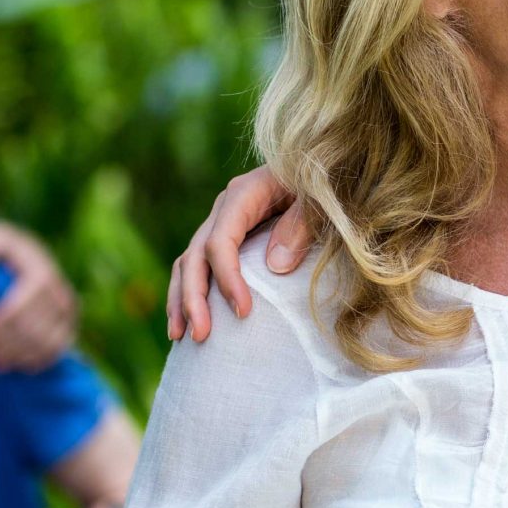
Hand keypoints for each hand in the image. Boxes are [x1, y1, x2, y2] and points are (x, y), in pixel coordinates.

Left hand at [0, 222, 80, 370]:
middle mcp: (61, 293)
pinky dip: (31, 362)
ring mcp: (69, 314)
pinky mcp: (70, 329)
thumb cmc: (5, 252)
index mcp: (42, 271)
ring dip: (15, 356)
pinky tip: (8, 363)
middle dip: (3, 345)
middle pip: (33, 330)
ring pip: (45, 345)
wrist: (25, 263)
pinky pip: (54, 353)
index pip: (21, 307)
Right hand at [165, 167, 309, 341]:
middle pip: (196, 255)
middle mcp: (226, 208)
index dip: (228, 278)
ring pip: (188, 263)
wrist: (326, 169)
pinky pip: (199, 267)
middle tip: (201, 336)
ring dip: (182, 301)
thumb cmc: (327, 183)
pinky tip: (187, 322)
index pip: (221, 241)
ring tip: (180, 337)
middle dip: (194, 298)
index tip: (243, 312)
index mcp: (245, 194)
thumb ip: (302, 225)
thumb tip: (275, 266)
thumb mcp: (321, 198)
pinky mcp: (227, 237)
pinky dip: (190, 294)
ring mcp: (223, 223)